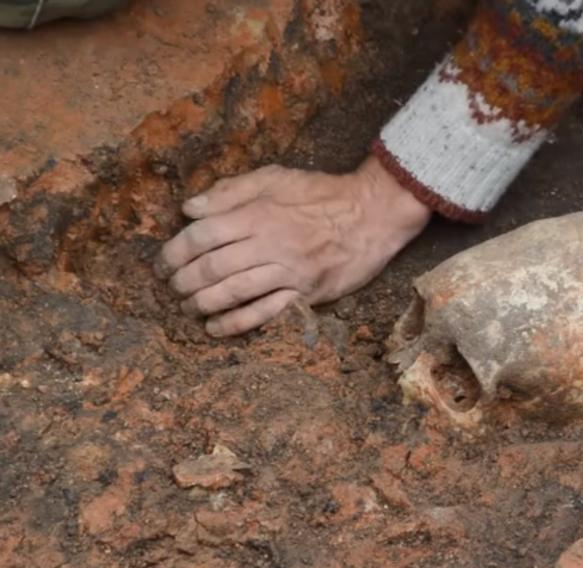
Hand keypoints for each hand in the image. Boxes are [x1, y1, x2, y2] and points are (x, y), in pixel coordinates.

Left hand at [154, 156, 430, 336]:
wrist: (373, 214)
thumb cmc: (322, 193)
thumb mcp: (275, 177)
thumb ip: (231, 190)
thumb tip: (189, 208)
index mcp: (258, 212)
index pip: (203, 235)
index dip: (174, 251)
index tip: (163, 263)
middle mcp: (270, 243)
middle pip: (213, 267)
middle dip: (184, 281)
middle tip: (172, 288)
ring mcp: (289, 271)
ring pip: (234, 292)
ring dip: (203, 304)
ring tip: (188, 308)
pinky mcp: (307, 292)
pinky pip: (266, 312)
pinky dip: (236, 323)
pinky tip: (216, 328)